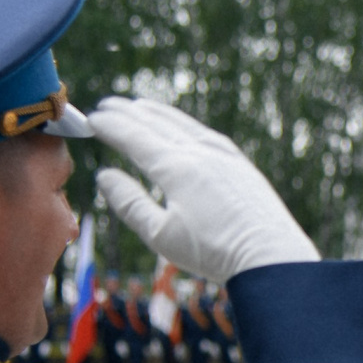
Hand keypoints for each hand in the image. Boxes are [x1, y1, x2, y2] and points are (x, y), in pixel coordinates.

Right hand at [89, 99, 318, 281]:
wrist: (271, 257)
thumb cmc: (213, 253)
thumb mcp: (161, 235)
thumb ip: (129, 203)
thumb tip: (104, 176)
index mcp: (176, 167)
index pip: (134, 136)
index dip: (110, 126)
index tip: (91, 119)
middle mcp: (199, 152)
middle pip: (156, 123)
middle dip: (128, 113)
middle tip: (107, 105)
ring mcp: (223, 154)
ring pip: (183, 124)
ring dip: (157, 113)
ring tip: (139, 106)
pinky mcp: (240, 163)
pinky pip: (204, 133)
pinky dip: (184, 124)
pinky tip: (182, 128)